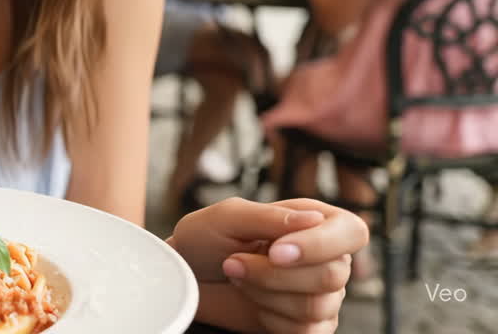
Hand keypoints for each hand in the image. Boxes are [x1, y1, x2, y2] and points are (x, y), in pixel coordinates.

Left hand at [170, 197, 368, 332]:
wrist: (187, 278)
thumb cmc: (205, 241)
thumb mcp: (227, 217)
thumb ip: (269, 216)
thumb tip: (314, 218)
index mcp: (316, 220)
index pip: (351, 232)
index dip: (319, 245)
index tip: (275, 251)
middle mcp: (326, 256)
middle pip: (331, 275)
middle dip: (273, 274)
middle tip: (234, 263)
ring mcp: (321, 294)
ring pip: (316, 306)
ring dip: (265, 294)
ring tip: (239, 278)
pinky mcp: (309, 325)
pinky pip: (306, 331)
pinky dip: (270, 319)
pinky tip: (253, 302)